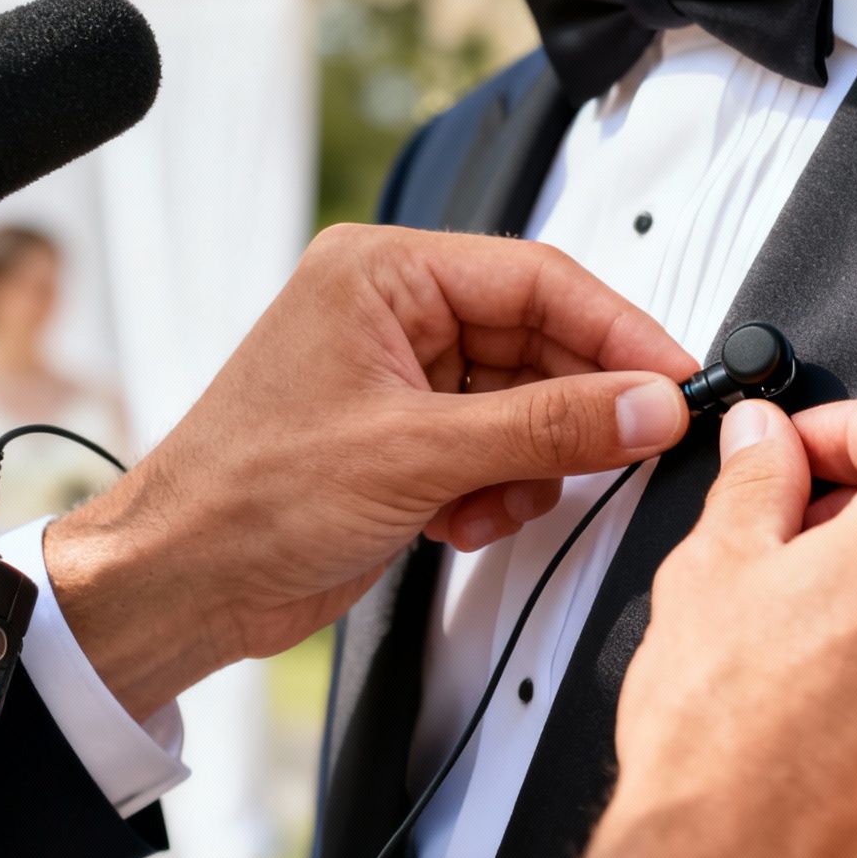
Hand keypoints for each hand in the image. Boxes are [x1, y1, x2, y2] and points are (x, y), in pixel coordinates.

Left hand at [47, 226, 696, 719]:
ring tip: (500, 498)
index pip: (538, 279)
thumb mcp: (420, 455)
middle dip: (575, 407)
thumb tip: (647, 405)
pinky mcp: (402, 442)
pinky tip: (466, 518)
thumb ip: (549, 427)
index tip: (676, 375)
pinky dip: (498, 489)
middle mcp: (392, 315)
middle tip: (631, 444)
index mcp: (382, 274)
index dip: (618, 329)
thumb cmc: (244, 497)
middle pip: (538, 342)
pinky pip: (495, 450)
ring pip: (523, 405)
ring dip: (531, 462)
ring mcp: (397, 381)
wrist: (180, 583)